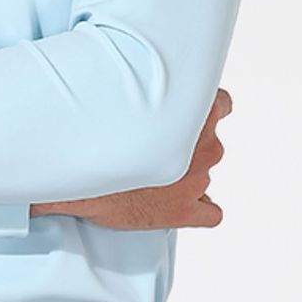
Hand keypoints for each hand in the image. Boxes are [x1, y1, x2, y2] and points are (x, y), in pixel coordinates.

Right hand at [30, 88, 232, 229]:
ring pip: (203, 176)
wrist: (79, 175)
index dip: (204, 111)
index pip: (223, 103)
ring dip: (184, 177)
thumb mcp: (128, 96)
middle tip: (156, 150)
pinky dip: (195, 208)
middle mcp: (206, 146)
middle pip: (210, 143)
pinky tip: (172, 204)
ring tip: (150, 178)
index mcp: (196, 112)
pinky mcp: (188, 211)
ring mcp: (199, 180)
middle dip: (189, 148)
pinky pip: (210, 213)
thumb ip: (155, 94)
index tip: (188, 117)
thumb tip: (151, 89)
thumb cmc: (96, 132)